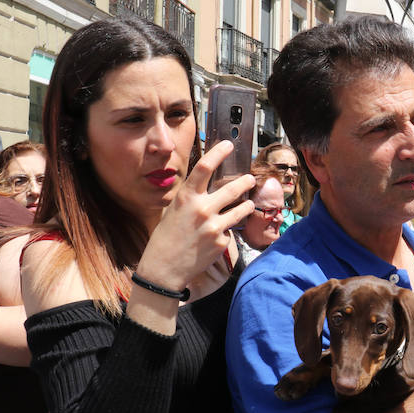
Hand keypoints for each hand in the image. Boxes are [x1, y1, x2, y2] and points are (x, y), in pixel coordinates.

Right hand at [137, 140, 254, 289]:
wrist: (164, 268)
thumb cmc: (167, 237)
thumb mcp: (175, 210)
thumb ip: (193, 198)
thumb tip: (211, 185)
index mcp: (186, 197)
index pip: (205, 167)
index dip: (218, 152)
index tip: (228, 145)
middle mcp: (202, 208)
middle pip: (233, 188)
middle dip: (245, 182)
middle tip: (249, 178)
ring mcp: (214, 226)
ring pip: (241, 209)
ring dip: (247, 205)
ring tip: (248, 203)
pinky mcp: (221, 241)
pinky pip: (231, 231)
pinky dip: (227, 231)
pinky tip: (216, 237)